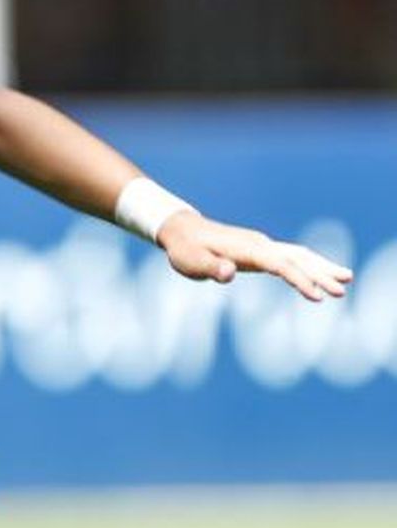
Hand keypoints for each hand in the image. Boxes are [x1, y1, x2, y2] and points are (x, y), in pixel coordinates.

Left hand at [157, 212, 350, 301]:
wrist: (182, 230)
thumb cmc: (185, 250)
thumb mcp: (191, 262)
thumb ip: (210, 268)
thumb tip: (228, 273)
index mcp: (246, 248)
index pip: (280, 264)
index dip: (299, 280)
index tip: (316, 297)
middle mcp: (259, 244)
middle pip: (297, 258)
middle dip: (321, 273)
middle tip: (343, 289)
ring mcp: (262, 245)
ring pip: (299, 254)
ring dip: (322, 267)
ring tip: (346, 280)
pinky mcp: (261, 250)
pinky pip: (291, 256)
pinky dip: (310, 265)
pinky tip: (323, 275)